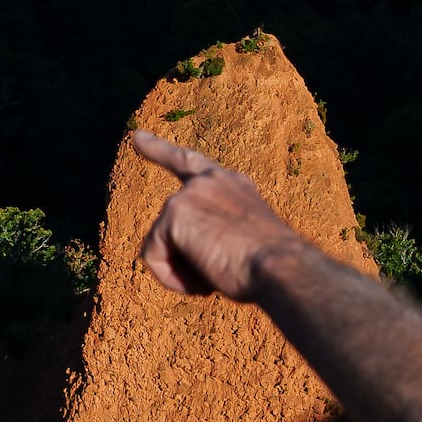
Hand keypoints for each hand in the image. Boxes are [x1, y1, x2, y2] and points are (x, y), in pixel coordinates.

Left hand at [130, 132, 306, 301]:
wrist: (281, 268)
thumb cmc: (272, 270)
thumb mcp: (247, 246)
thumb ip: (218, 238)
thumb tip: (197, 257)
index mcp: (234, 188)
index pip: (196, 166)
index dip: (165, 152)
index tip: (140, 138)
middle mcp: (211, 182)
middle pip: (175, 181)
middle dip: (158, 164)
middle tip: (140, 139)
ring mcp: (190, 193)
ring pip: (163, 241)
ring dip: (183, 271)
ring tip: (214, 279)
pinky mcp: (175, 212)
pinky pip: (154, 256)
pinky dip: (171, 278)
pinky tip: (200, 284)